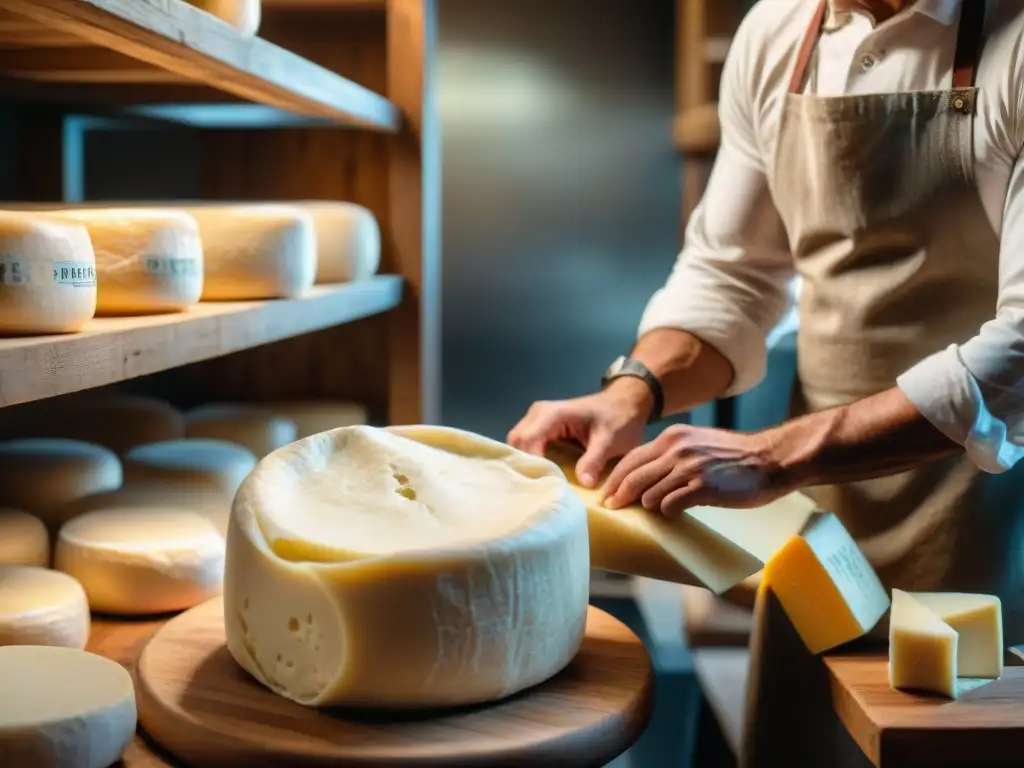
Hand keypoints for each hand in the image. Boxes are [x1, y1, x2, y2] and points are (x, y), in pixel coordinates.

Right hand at [507, 378, 651, 486]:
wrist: (626, 403)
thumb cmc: (619, 418)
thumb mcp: (609, 440)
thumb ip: (594, 460)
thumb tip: (583, 484)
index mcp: (553, 414)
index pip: (528, 441)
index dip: (532, 464)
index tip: (544, 486)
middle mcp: (539, 414)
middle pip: (517, 442)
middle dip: (525, 465)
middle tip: (538, 489)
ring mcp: (538, 420)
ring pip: (518, 444)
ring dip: (526, 463)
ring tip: (538, 485)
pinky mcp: (542, 428)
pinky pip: (527, 445)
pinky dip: (531, 460)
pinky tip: (541, 476)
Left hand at [601, 423, 792, 514]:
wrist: (771, 458)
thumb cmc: (736, 457)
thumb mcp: (698, 444)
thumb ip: (673, 455)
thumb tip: (649, 478)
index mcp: (673, 437)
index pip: (631, 458)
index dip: (614, 479)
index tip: (606, 494)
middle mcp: (676, 449)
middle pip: (632, 476)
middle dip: (618, 495)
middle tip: (610, 509)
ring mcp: (689, 467)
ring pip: (649, 493)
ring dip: (646, 506)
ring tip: (649, 513)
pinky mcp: (703, 486)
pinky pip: (670, 504)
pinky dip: (667, 512)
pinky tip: (673, 514)